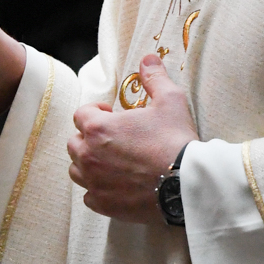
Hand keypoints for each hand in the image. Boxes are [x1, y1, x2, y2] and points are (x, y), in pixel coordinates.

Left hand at [67, 55, 198, 223]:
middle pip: (75, 142)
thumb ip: (154, 78)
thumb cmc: (176, 141)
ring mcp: (94, 182)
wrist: (188, 184)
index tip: (113, 116)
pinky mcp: (103, 204)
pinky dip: (98, 189)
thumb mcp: (169, 101)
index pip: (81, 115)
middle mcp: (88, 155)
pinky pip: (89, 196)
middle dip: (90, 138)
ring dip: (90, 163)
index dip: (97, 113)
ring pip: (77, 169)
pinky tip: (117, 184)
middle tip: (115, 139)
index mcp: (97, 128)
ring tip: (113, 161)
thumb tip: (148, 59)